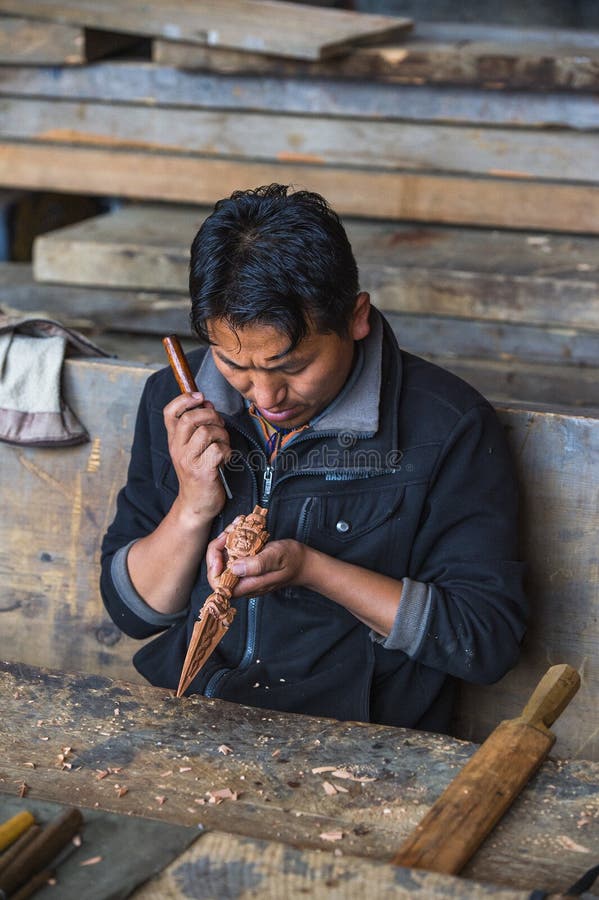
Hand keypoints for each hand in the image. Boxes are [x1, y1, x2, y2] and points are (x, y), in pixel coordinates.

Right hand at [163, 392, 231, 520]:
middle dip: (211, 416)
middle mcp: (177, 449)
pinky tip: (225, 459)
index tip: (200, 397)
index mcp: (174, 440)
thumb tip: (206, 403)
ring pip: (206, 432)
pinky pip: (218, 449)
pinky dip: (227, 451)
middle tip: (219, 425)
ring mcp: (188, 460)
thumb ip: (197, 426)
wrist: (196, 504)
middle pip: (190, 418)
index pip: (169, 412)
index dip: (184, 399)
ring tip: (223, 445)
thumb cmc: (199, 473)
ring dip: (222, 435)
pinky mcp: (202, 471)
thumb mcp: (192, 448)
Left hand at [206, 525, 307, 597]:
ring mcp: (242, 574)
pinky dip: (233, 538)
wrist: (303, 562)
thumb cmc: (292, 560)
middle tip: (230, 530)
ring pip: (223, 557)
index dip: (214, 564)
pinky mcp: (245, 565)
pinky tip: (240, 527)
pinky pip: (232, 552)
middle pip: (216, 567)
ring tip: (236, 524)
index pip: (216, 581)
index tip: (222, 546)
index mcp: (246, 586)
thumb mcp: (275, 558)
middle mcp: (241, 582)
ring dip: (226, 539)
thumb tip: (234, 568)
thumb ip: (256, 565)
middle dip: (219, 545)